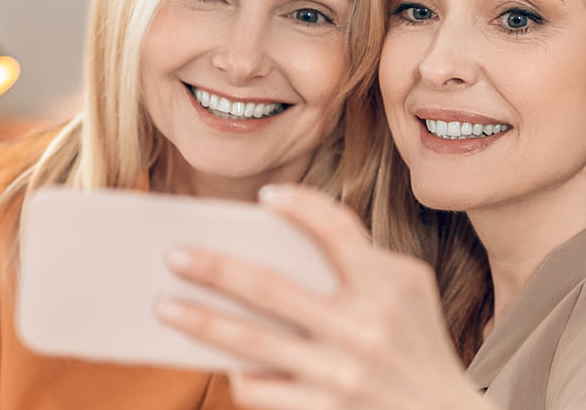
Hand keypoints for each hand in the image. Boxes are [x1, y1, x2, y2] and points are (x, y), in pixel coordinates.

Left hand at [155, 185, 493, 409]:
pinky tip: (228, 364)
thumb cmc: (420, 345)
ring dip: (199, 322)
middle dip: (213, 268)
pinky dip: (239, 375)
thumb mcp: (410, 290)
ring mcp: (342, 375)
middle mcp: (365, 328)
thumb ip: (362, 261)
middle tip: (175, 255)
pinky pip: (261, 389)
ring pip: (250, 343)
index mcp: (389, 286)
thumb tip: (281, 243)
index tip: (266, 197)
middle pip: (269, 287)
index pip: (336, 230)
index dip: (299, 206)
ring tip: (166, 308)